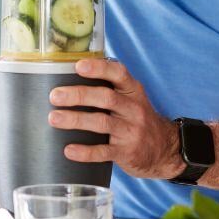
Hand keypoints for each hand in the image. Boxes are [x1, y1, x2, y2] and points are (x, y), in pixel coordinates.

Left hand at [48, 59, 185, 178]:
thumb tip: (71, 75)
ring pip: (102, 123)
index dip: (99, 68)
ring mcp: (131, 131)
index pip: (118, 73)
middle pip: (106, 97)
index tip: (78, 66)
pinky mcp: (127, 153)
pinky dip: (86, 152)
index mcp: (133, 91)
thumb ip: (110, 88)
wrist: (165, 150)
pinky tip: (69, 150)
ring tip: (54, 118)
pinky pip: (104, 152)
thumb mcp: (131, 99)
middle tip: (55, 96)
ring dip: (76, 120)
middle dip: (79, 95)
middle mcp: (134, 109)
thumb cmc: (137, 120)